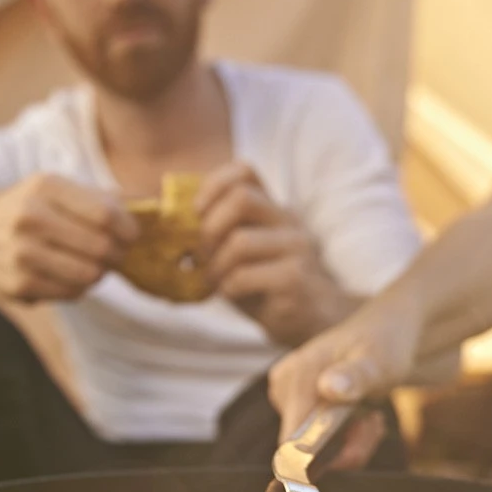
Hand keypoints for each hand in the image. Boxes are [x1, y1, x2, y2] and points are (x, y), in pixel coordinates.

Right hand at [0, 173, 138, 301]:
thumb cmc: (28, 209)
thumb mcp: (56, 189)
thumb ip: (102, 197)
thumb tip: (151, 206)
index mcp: (45, 187)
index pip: (106, 215)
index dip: (129, 230)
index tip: (131, 235)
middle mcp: (30, 217)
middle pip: (101, 248)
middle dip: (116, 255)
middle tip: (114, 254)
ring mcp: (21, 253)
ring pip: (90, 275)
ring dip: (98, 273)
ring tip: (90, 263)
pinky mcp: (18, 285)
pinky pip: (72, 293)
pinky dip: (77, 287)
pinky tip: (65, 274)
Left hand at [197, 161, 355, 345]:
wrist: (314, 319)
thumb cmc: (269, 285)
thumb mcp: (244, 252)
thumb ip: (221, 233)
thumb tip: (178, 228)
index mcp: (273, 209)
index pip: (244, 172)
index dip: (212, 186)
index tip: (197, 213)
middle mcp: (288, 222)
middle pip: (241, 199)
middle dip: (210, 227)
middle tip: (203, 253)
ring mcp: (296, 249)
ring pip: (239, 242)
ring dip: (216, 265)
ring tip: (216, 280)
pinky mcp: (294, 279)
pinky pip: (243, 277)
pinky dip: (227, 288)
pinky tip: (233, 294)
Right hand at [267, 301, 425, 467]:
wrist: (390, 333)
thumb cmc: (385, 342)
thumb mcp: (378, 360)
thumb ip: (355, 375)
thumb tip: (328, 388)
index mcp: (297, 374)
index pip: (291, 441)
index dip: (324, 458)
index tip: (362, 442)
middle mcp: (285, 387)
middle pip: (306, 448)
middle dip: (346, 446)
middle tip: (374, 424)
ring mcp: (292, 398)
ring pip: (316, 448)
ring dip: (351, 443)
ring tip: (372, 419)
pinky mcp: (302, 407)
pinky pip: (321, 441)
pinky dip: (347, 439)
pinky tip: (364, 418)